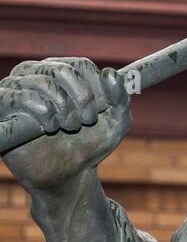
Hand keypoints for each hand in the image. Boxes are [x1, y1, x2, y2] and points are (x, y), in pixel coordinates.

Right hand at [0, 57, 130, 191]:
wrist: (68, 176)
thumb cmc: (90, 145)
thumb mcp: (117, 122)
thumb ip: (121, 97)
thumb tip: (110, 73)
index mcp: (63, 71)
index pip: (80, 65)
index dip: (95, 90)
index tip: (99, 113)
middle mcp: (36, 74)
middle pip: (61, 70)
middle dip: (81, 99)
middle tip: (86, 122)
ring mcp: (16, 90)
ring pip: (40, 81)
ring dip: (61, 107)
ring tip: (67, 127)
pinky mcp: (2, 109)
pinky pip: (15, 96)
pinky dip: (39, 110)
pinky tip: (48, 127)